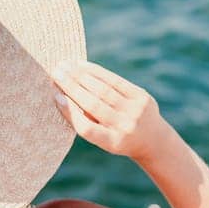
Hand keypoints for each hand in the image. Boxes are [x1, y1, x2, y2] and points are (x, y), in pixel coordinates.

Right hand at [52, 61, 170, 162]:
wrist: (153, 139)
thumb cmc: (118, 138)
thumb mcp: (103, 140)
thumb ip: (86, 123)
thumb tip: (62, 95)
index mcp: (112, 142)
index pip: (87, 128)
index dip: (70, 112)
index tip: (56, 96)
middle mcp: (125, 127)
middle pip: (94, 105)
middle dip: (72, 86)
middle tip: (55, 72)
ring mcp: (135, 111)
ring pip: (103, 90)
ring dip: (81, 76)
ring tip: (65, 65)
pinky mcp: (141, 96)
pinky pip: (115, 81)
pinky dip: (97, 72)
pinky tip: (82, 65)